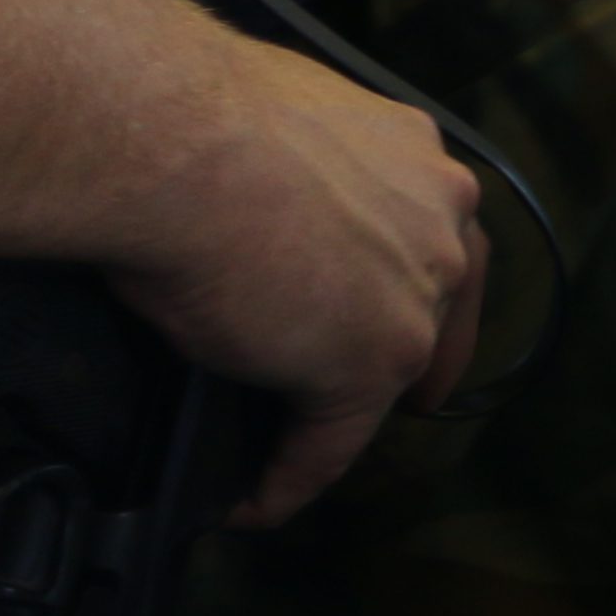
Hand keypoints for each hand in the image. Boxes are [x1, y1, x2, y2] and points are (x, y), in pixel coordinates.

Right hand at [108, 44, 486, 522]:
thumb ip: (298, 161)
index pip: (442, 227)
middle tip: (413, 394)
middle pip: (442, 299)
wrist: (173, 141)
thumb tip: (252, 182)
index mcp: (418, 153)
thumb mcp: (276, 119)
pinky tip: (255, 502)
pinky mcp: (367, 365)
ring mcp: (413, 296)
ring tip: (309, 454)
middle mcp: (440, 219)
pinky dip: (292, 478)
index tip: (423, 314)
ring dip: (353, 416)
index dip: (431, 279)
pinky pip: (330, 442)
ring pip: (391, 372)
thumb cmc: (192, 114)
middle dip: (425, 348)